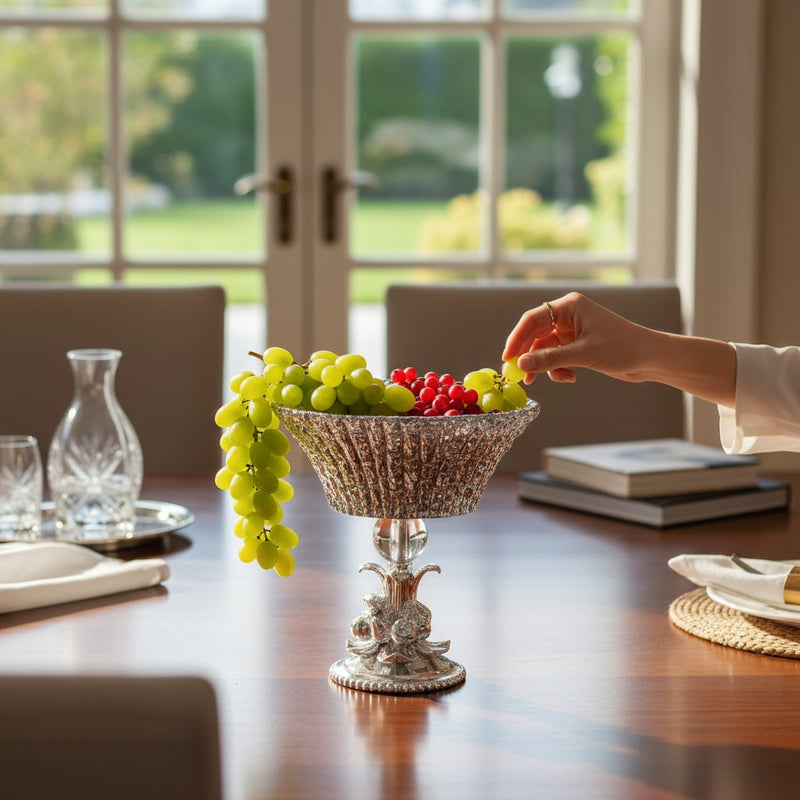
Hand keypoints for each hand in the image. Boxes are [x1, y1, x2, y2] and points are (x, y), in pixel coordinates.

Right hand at [502, 292, 659, 385]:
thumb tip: (521, 364)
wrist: (650, 358)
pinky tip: (569, 377)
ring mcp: (573, 331)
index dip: (517, 338)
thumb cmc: (622, 348)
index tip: (507, 358)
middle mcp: (569, 316)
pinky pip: (556, 357)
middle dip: (528, 355)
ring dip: (543, 365)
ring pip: (544, 349)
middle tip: (517, 374)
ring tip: (540, 381)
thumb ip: (550, 359)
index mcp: (569, 306)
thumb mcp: (583, 354)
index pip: (532, 319)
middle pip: (535, 334)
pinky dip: (557, 369)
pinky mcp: (578, 346)